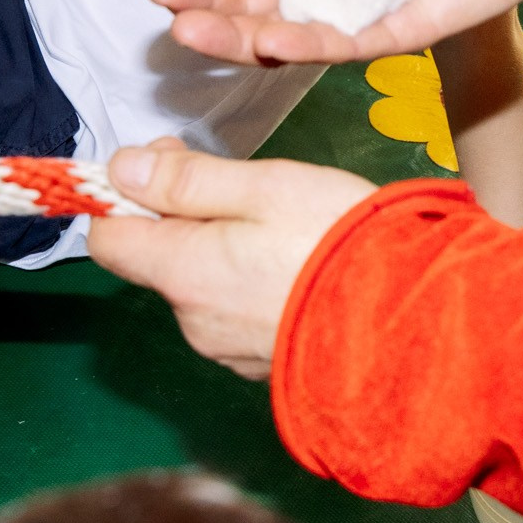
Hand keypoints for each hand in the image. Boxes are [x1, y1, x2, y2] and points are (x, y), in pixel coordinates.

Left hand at [87, 140, 375, 379]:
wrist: (414, 325)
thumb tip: (122, 169)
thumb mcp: (263, 186)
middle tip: (237, 178)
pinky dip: (251, 282)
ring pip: (200, 283)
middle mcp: (195, 320)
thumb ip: (187, 180)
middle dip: (183, 214)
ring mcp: (229, 347)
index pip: (108, 239)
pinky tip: (295, 262)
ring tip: (281, 222)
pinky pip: (236, 312)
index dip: (123, 194)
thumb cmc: (340, 245)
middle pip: (158, 257)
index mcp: (185, 272)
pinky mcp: (263, 362)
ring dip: (221, 247)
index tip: (166, 161)